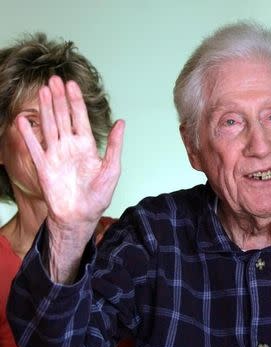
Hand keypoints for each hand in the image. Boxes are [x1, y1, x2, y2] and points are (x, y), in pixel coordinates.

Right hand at [17, 75, 123, 281]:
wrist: (80, 215)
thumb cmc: (98, 196)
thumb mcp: (112, 169)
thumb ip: (115, 145)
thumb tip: (121, 122)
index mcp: (87, 147)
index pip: (80, 119)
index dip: (76, 102)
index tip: (71, 85)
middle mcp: (70, 147)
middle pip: (63, 117)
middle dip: (59, 99)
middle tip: (54, 79)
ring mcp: (56, 155)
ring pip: (49, 127)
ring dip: (45, 109)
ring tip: (42, 91)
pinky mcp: (44, 167)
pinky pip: (34, 148)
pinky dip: (27, 135)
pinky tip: (21, 120)